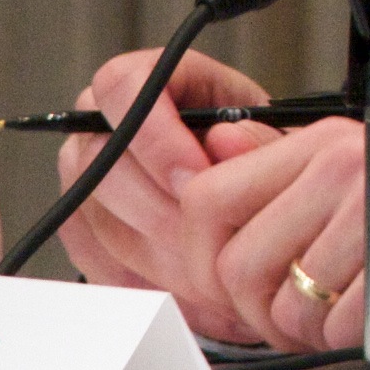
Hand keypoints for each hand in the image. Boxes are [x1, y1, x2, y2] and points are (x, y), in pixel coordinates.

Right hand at [53, 47, 284, 342]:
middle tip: (208, 242)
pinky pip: (89, 252)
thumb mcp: (286, 146)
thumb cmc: (272, 169)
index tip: (196, 180)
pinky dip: (137, 278)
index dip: (154, 136)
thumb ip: (264, 142)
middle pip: (97, 156)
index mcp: (163, 77)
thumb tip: (225, 141)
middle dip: (156, 208)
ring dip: (153, 251)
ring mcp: (89, 171)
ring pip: (91, 210)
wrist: (264, 215)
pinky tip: (186, 292)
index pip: (124, 85)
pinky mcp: (83, 222)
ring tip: (211, 278)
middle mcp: (112, 118)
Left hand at [175, 123, 369, 350]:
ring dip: (316, 335)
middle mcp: (343, 163)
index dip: (204, 262)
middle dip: (262, 315)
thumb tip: (216, 154)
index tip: (231, 293)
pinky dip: (360, 342)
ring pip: (290, 302)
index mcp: (323, 143)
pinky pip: (342, 325)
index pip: (209, 198)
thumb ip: (283, 177)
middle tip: (300, 323)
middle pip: (240, 263)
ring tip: (356, 320)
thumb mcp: (361, 185)